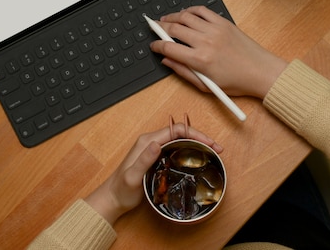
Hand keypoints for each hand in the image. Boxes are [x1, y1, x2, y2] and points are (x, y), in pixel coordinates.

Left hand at [84, 124, 222, 224]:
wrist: (113, 198)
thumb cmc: (121, 190)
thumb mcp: (132, 176)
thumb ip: (144, 159)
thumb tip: (156, 144)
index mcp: (147, 142)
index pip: (176, 130)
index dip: (195, 134)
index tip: (209, 143)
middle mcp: (151, 142)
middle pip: (182, 133)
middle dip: (201, 138)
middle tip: (216, 148)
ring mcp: (154, 150)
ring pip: (181, 140)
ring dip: (197, 143)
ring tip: (212, 151)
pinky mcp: (157, 158)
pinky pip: (177, 149)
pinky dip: (190, 151)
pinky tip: (198, 158)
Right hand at [149, 6, 287, 99]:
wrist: (260, 71)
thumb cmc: (237, 82)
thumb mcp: (206, 85)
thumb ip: (183, 72)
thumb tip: (167, 61)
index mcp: (200, 60)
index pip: (169, 48)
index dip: (157, 46)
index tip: (153, 46)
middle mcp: (206, 42)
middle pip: (174, 29)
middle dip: (160, 28)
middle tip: (155, 29)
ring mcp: (215, 30)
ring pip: (185, 16)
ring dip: (172, 17)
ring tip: (166, 20)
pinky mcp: (223, 23)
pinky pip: (202, 11)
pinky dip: (190, 11)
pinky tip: (185, 15)